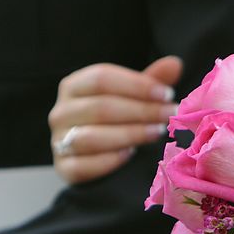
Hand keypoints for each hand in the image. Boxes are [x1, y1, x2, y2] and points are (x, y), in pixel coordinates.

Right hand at [49, 56, 182, 183]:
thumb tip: (175, 64)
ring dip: (129, 134)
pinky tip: (131, 154)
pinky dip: (109, 161)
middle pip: (101, 107)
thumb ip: (149, 81)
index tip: (167, 94)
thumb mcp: (128, 97)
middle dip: (140, 111)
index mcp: (73, 86)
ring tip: (156, 133)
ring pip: (92, 137)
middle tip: (169, 115)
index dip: (136, 85)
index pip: (101, 78)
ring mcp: (58, 142)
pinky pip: (85, 166)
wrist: (86, 158)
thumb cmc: (110, 121)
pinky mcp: (63, 169)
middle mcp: (60, 112)